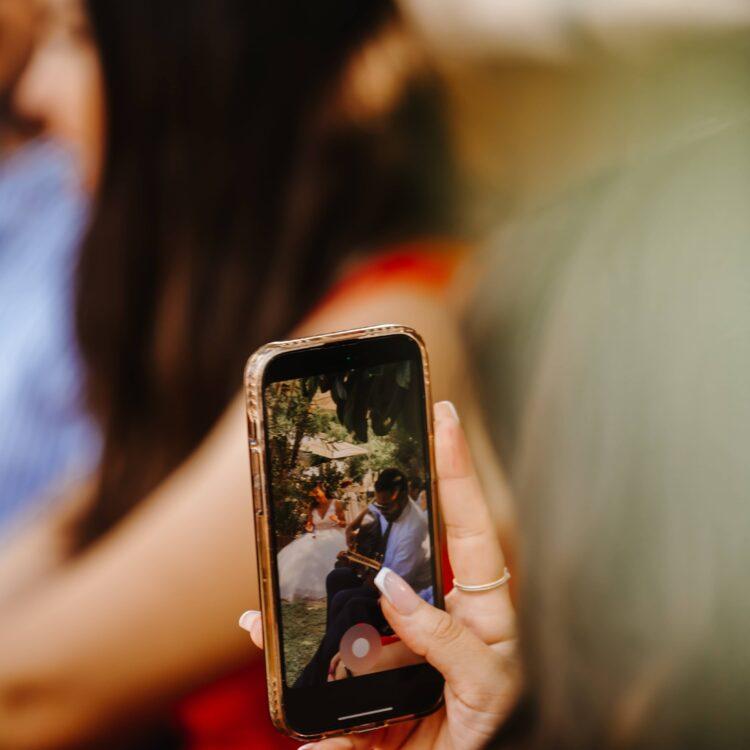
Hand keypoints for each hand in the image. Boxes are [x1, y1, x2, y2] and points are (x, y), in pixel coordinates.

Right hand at [239, 401, 519, 749]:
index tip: (444, 417)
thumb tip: (392, 590)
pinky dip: (294, 658)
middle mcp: (437, 622)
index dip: (458, 471)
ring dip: (312, 603)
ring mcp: (400, 652)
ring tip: (276, 599)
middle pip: (395, 563)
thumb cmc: (503, 736)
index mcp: (481, 615)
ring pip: (350, 611)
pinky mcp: (369, 685)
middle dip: (362, 535)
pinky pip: (326, 662)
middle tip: (340, 492)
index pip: (471, 530)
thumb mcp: (490, 690)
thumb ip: (448, 642)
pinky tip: (267, 639)